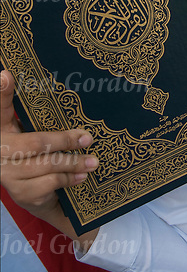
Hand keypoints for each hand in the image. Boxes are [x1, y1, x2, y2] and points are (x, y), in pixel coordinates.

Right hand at [0, 69, 98, 226]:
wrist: (34, 196)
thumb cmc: (36, 155)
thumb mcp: (35, 133)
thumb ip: (43, 117)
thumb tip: (67, 90)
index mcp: (3, 128)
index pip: (0, 107)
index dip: (1, 90)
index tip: (6, 75)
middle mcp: (0, 150)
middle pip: (35, 142)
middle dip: (65, 140)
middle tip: (87, 138)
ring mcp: (7, 173)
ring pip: (45, 164)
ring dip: (73, 162)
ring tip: (92, 161)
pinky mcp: (19, 193)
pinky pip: (49, 183)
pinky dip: (68, 179)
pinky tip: (80, 177)